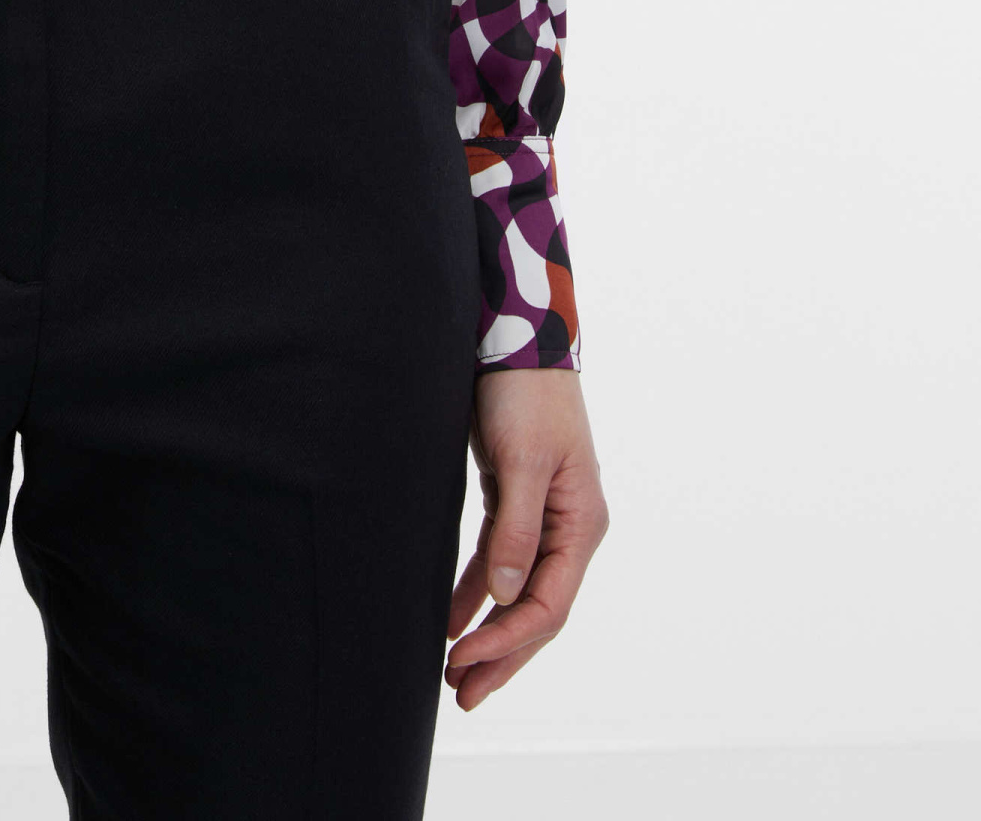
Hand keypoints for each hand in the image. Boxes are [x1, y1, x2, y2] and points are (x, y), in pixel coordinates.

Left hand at [443, 367, 607, 711]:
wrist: (517, 340)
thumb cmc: (526, 395)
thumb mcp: (524, 461)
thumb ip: (518, 529)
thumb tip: (506, 596)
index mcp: (581, 524)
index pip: (548, 605)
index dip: (508, 641)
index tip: (466, 663)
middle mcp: (569, 529)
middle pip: (536, 611)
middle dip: (502, 656)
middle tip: (461, 694)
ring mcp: (544, 517)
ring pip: (517, 593)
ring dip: (489, 633)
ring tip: (455, 674)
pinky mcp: (516, 501)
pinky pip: (499, 562)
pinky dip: (477, 592)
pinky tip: (454, 619)